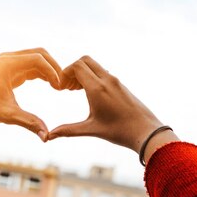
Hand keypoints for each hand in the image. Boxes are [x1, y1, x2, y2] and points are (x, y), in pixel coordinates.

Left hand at [0, 48, 68, 140]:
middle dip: (54, 67)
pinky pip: (31, 65)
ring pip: (37, 58)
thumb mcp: (8, 115)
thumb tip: (47, 136)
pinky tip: (50, 85)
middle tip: (63, 85)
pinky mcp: (10, 68)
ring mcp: (9, 61)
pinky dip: (42, 72)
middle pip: (40, 53)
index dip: (52, 71)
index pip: (38, 59)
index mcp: (8, 65)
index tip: (59, 88)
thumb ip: (29, 122)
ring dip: (49, 69)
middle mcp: (9, 58)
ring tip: (58, 87)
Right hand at [48, 56, 178, 158]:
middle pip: (85, 60)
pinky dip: (92, 76)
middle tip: (68, 87)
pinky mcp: (121, 84)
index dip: (64, 73)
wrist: (146, 132)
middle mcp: (107, 80)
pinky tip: (90, 94)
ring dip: (83, 73)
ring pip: (95, 65)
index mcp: (97, 88)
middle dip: (72, 70)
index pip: (77, 66)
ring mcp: (115, 81)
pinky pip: (103, 72)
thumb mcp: (91, 130)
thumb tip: (49, 136)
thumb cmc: (119, 131)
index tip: (61, 88)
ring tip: (76, 90)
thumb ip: (68, 130)